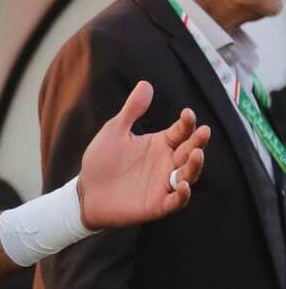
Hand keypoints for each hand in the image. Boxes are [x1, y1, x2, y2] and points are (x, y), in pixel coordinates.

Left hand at [79, 81, 209, 229]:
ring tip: (196, 153)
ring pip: (188, 175)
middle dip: (197, 142)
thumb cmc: (101, 160)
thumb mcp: (115, 131)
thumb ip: (131, 110)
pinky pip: (176, 201)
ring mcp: (163, 185)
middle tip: (203, 132)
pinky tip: (183, 184)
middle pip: (189, 151)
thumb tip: (145, 84)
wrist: (85, 192)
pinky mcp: (157, 204)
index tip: (187, 113)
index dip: (186, 123)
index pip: (180, 131)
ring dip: (194, 166)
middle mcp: (166, 163)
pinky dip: (182, 194)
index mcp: (160, 144)